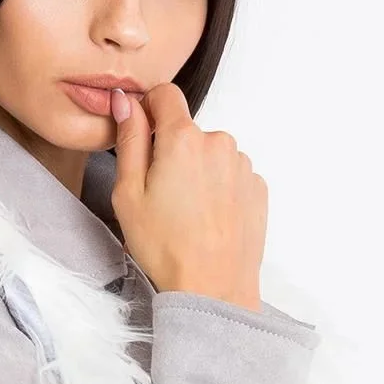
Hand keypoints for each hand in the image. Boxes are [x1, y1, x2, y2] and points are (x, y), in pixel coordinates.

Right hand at [108, 82, 268, 311]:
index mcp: (182, 139)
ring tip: (188, 214)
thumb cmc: (166, 247)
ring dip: (198, 173)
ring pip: (211, 155)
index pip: (166, 95)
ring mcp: (242, 165)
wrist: (214, 288)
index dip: (150, 110)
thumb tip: (127, 103)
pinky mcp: (257, 187)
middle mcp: (219, 142)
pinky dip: (219, 191)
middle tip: (162, 197)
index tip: (143, 134)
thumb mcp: (129, 194)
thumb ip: (130, 140)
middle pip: (189, 131)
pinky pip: (231, 176)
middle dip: (174, 153)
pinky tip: (208, 220)